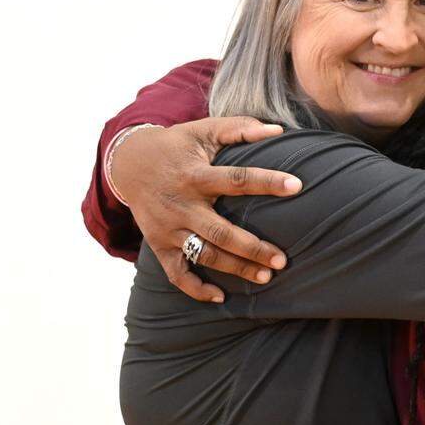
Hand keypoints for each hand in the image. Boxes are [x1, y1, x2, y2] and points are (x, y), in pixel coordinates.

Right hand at [111, 117, 301, 302]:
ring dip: (235, 269)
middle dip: (253, 248)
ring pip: (204, 255)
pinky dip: (195, 289)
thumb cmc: (176, 146)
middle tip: (282, 260)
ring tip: (265, 277)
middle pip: (221, 232)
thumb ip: (238, 128)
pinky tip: (220, 296)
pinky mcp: (159, 245)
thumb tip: (277, 130)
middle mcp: (182, 205)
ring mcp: (169, 228)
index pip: (237, 180)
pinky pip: (176, 274)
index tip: (297, 186)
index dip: (268, 182)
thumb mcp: (202, 130)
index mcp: (195, 175)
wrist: (127, 163)